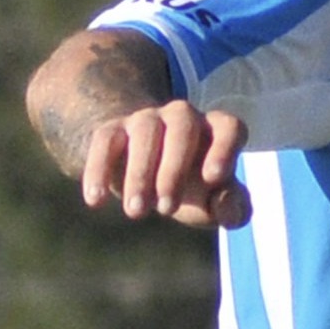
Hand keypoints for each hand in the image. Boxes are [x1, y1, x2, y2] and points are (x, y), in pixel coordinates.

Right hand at [82, 99, 252, 229]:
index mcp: (216, 129)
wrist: (143, 168)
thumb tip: (231, 211)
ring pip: (145, 133)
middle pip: (183, 127)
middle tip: (166, 209)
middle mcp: (183, 116)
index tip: (213, 179)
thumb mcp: (214, 201)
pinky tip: (96, 200)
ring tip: (136, 212)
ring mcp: (146, 119)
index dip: (223, 149)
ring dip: (139, 173)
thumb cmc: (191, 186)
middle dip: (174, 169)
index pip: (229, 127)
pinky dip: (98, 169)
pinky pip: (105, 141)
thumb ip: (233, 207)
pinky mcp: (112, 130)